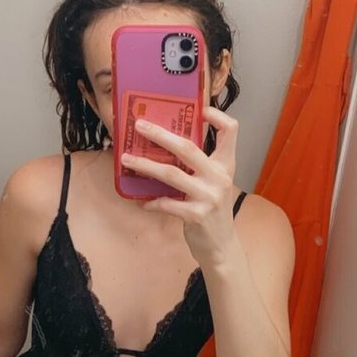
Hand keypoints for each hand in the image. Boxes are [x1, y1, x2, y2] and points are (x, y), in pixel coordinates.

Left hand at [121, 106, 238, 265]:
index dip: (217, 116)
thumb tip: (165, 144)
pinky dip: (151, 202)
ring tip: (126, 159)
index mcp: (226, 165)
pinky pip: (166, 204)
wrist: (221, 246)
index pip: (231, 131)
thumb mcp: (213, 183)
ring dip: (145, 165)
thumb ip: (199, 166)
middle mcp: (220, 177)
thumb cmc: (213, 210)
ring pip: (170, 174)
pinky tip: (141, 202)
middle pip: (187, 147)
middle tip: (140, 125)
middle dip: (160, 134)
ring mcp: (209, 196)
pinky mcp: (196, 215)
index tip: (200, 109)